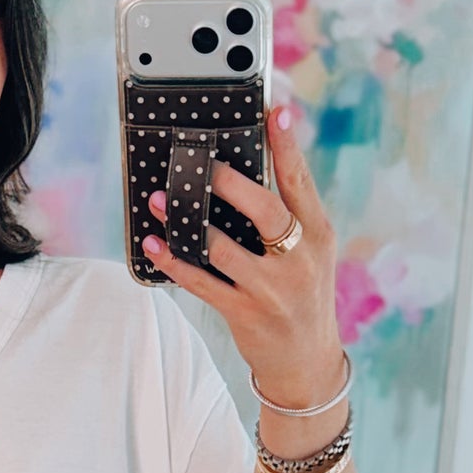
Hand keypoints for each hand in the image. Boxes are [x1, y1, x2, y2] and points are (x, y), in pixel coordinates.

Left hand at [142, 100, 343, 401]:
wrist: (308, 363)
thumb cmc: (301, 294)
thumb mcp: (310, 253)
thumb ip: (288, 215)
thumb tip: (242, 172)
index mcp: (318, 234)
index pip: (301, 182)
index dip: (288, 145)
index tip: (277, 110)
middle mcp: (299, 260)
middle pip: (264, 210)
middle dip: (229, 182)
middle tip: (200, 162)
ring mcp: (272, 290)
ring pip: (223, 248)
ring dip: (187, 223)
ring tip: (160, 199)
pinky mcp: (245, 314)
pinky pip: (202, 283)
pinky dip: (174, 263)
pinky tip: (155, 244)